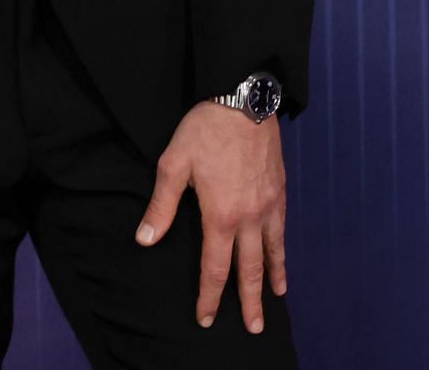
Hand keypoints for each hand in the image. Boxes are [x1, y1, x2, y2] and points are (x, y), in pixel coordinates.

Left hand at [135, 101, 286, 334]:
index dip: (209, 295)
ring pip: (271, 254)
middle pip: (248, 271)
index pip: (214, 267)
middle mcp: (248, 219)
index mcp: (219, 216)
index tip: (205, 318)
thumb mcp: (174, 164)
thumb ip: (161, 206)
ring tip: (273, 302)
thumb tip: (145, 239)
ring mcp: (268, 207)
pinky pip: (282, 232)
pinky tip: (281, 260)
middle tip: (251, 328)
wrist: (243, 101)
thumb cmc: (204, 130)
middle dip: (248, 302)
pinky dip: (283, 252)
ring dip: (271, 281)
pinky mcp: (280, 193)